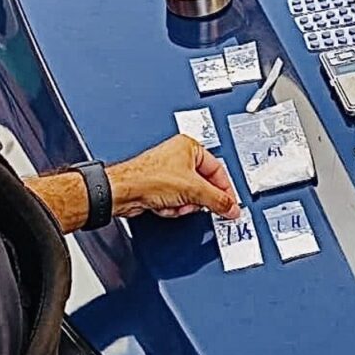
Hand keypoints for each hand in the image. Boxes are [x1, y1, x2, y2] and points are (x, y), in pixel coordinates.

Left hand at [109, 135, 239, 219]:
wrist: (123, 191)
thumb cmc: (149, 178)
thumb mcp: (193, 189)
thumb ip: (217, 199)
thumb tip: (231, 207)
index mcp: (190, 147)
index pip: (218, 170)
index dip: (225, 190)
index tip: (231, 205)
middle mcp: (179, 157)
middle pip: (204, 185)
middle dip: (197, 199)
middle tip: (195, 203)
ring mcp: (169, 173)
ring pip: (190, 196)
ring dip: (183, 204)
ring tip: (174, 202)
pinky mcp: (160, 187)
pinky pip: (177, 201)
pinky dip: (173, 207)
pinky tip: (164, 205)